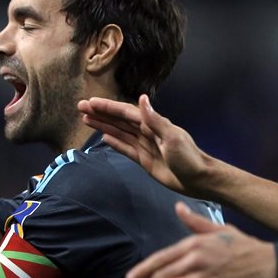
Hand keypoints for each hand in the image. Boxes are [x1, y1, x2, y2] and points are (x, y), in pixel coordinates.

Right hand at [79, 95, 217, 196]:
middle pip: (118, 120)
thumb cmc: (188, 158)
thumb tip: (141, 98)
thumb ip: (154, 119)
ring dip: (103, 125)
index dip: (107, 107)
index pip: (125, 113)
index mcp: (153, 124)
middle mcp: (147, 132)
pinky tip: (103, 136)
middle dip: (100, 113)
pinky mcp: (143, 159)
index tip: (90, 103)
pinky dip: (114, 141)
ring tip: (86, 119)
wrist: (197, 179)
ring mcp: (144, 145)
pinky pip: (125, 148)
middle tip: (80, 108)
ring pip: (119, 132)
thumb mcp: (172, 137)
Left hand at [126, 202, 274, 277]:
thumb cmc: (245, 247)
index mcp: (193, 244)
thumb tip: (178, 207)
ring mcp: (200, 277)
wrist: (271, 264)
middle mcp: (193, 260)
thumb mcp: (219, 229)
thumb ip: (194, 222)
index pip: (159, 259)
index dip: (142, 271)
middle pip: (159, 277)